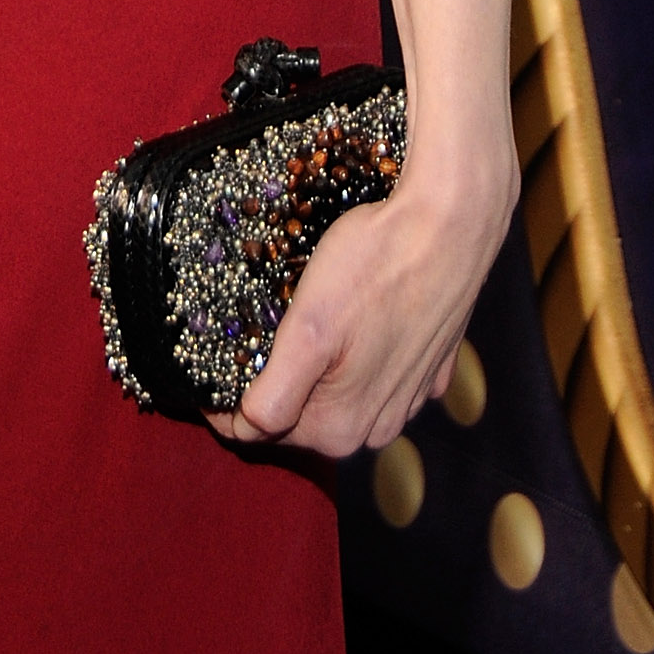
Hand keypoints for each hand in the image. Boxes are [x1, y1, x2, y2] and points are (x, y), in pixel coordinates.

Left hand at [210, 149, 517, 457]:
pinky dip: (350, 356)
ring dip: (308, 369)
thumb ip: (275, 393)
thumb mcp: (309, 329)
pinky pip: (371, 375)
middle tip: (244, 328)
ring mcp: (407, 400)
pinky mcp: (426, 371)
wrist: (451, 224)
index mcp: (340, 426)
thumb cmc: (377, 265)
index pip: (257, 429)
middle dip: (266, 382)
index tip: (203, 362)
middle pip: (296, 416)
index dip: (223, 400)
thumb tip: (244, 428)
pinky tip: (345, 317)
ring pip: (334, 395)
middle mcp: (376, 426)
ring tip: (289, 318)